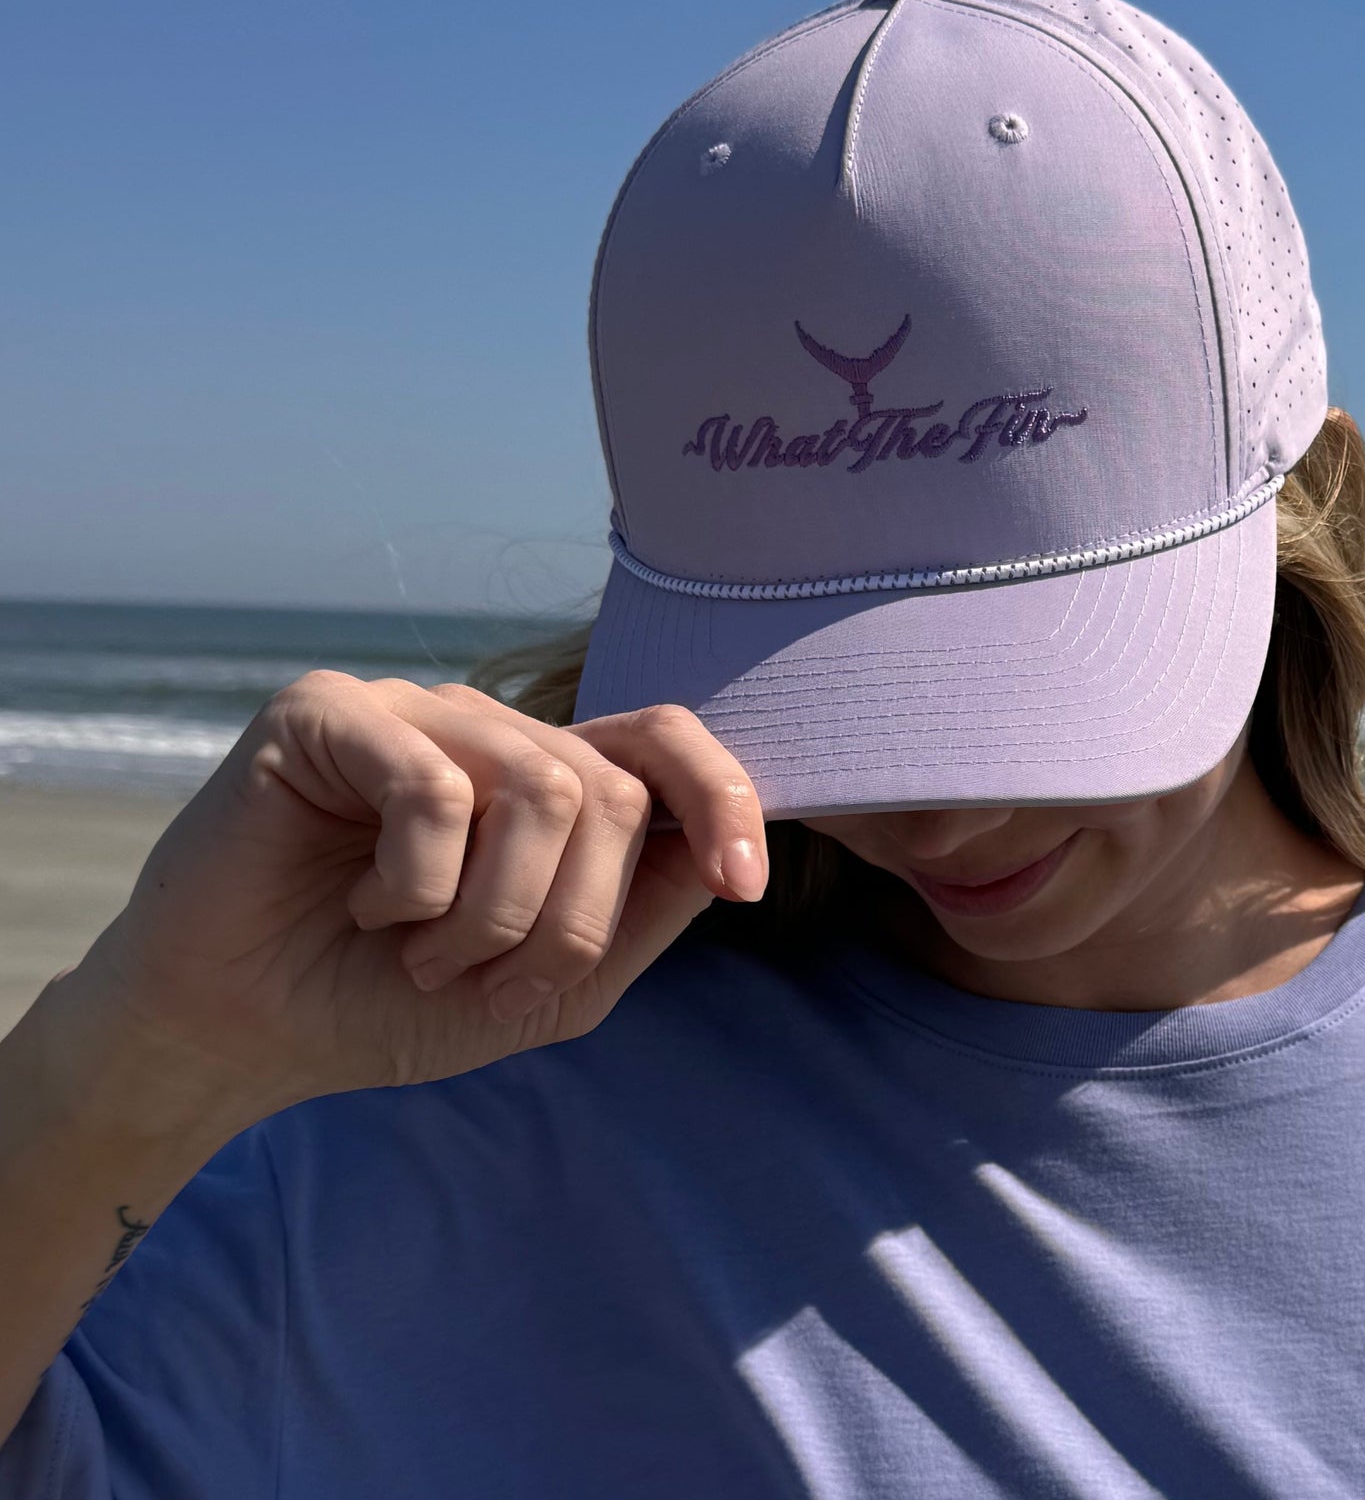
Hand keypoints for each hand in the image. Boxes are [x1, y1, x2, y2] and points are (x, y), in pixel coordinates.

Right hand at [55, 674, 765, 1123]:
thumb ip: (636, 917)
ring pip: (542, 789)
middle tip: (479, 976)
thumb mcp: (544, 987)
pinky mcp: (331, 711)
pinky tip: (365, 907)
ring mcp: (413, 709)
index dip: (725, 799)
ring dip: (490, 914)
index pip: (664, 743)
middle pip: (611, 793)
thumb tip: (720, 853)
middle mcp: (490, 728)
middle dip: (566, 920)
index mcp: (546, 778)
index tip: (745, 886)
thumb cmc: (384, 1002)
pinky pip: (435, 788)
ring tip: (418, 949)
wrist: (237, 1036)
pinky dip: (415, 885)